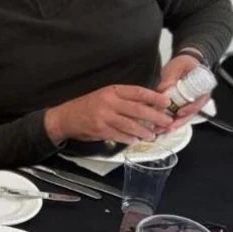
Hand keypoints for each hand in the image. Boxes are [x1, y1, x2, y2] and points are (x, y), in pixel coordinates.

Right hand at [44, 84, 172, 145]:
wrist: (66, 117)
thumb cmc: (87, 106)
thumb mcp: (105, 96)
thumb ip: (123, 99)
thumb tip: (147, 105)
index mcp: (112, 91)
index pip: (138, 92)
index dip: (154, 97)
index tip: (166, 102)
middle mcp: (109, 102)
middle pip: (138, 109)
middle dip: (155, 116)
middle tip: (167, 121)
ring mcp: (104, 117)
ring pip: (131, 125)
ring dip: (144, 131)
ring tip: (153, 135)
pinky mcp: (100, 130)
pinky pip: (120, 135)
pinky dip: (129, 138)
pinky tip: (135, 140)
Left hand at [158, 53, 208, 127]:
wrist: (184, 62)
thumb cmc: (183, 63)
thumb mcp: (177, 66)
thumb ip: (170, 78)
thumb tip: (162, 90)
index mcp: (202, 87)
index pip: (200, 101)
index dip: (191, 108)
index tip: (180, 113)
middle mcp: (198, 97)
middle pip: (191, 113)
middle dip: (179, 122)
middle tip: (168, 127)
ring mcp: (189, 102)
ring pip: (183, 116)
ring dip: (173, 124)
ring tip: (161, 130)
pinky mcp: (181, 104)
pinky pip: (176, 115)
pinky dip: (169, 120)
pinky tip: (159, 126)